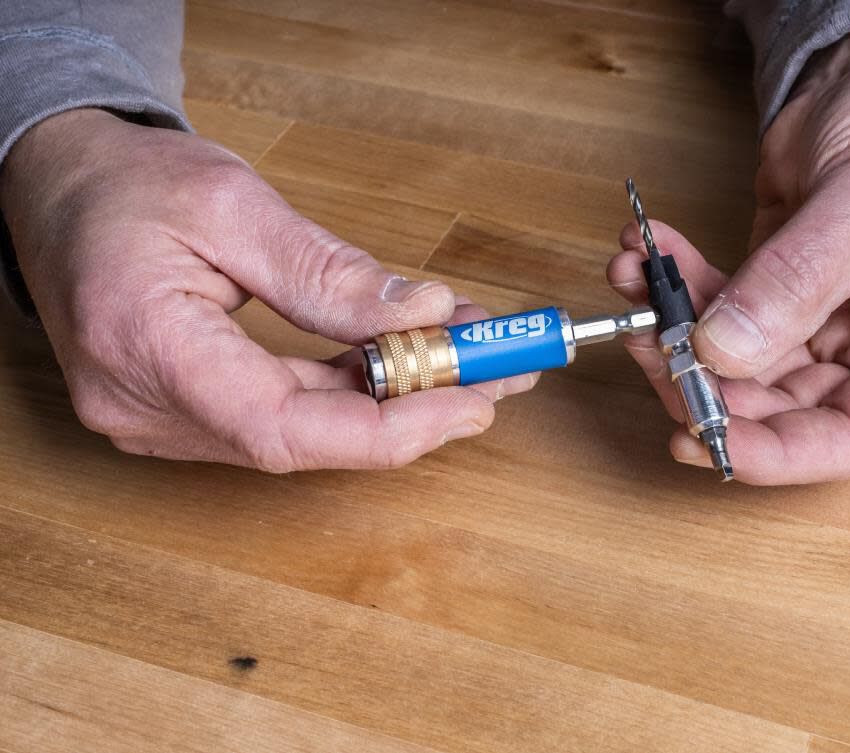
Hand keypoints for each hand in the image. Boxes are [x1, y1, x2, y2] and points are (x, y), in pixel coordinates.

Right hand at [0, 109, 534, 470]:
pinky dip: (347, 392)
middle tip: (494, 367)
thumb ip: (329, 274)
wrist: (56, 192)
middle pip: (305, 438)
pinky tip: (402, 362)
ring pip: (300, 432)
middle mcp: (145, 407)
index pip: (283, 429)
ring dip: (388, 398)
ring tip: (464, 354)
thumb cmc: (123, 188)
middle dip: (412, 407)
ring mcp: (160, 419)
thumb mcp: (233, 207)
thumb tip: (423, 315)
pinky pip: (280, 416)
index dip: (390, 431)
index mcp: (146, 348)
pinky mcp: (183, 412)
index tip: (470, 403)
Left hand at [608, 17, 849, 483]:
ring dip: (674, 327)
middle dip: (703, 380)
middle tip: (647, 346)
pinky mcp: (774, 289)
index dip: (778, 454)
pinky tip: (646, 256)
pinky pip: (717, 306)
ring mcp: (820, 319)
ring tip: (635, 281)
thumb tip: (721, 351)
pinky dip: (676, 286)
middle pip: (780, 404)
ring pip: (735, 358)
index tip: (702, 438)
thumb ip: (798, 282)